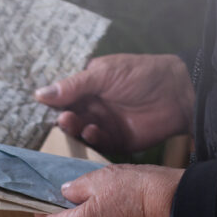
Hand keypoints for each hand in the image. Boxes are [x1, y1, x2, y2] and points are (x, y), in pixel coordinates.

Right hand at [34, 54, 193, 153]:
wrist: (177, 93)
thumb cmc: (141, 75)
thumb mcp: (104, 73)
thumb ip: (73, 85)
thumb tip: (39, 94)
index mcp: (87, 88)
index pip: (62, 97)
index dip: (50, 103)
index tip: (38, 108)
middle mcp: (92, 107)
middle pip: (67, 117)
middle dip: (61, 118)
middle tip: (62, 117)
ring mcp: (102, 124)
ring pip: (79, 131)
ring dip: (74, 128)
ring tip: (73, 122)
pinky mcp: (114, 140)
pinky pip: (96, 143)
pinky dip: (91, 139)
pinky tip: (93, 131)